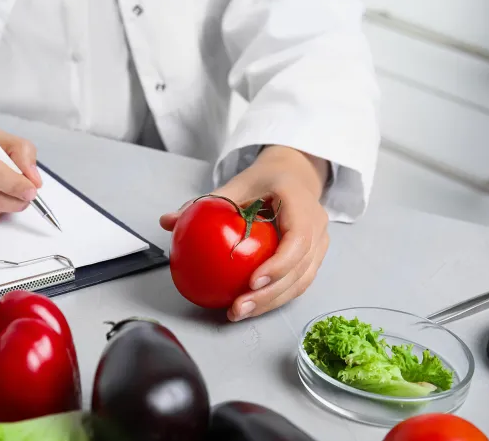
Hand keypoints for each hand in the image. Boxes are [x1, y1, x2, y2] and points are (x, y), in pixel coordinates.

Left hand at [160, 146, 329, 320]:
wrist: (293, 175)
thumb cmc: (263, 181)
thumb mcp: (235, 184)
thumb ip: (203, 203)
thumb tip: (167, 221)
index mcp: (300, 201)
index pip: (297, 238)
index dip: (279, 264)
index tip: (252, 281)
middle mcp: (317, 223)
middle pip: (300, 268)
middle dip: (270, 294)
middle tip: (239, 307)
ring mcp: (321, 242)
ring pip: (301, 281)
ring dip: (271, 302)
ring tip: (239, 312)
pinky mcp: (315, 257)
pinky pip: (298, 283)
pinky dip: (274, 298)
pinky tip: (248, 307)